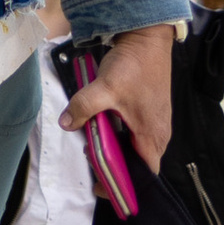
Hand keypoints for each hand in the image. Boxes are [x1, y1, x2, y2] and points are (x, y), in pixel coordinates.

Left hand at [62, 18, 174, 174]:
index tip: (102, 184)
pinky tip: (100, 127)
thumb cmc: (134, 66)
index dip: (124, 183)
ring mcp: (154, 122)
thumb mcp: (104, 88)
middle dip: (114, 166)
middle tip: (91, 161)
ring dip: (114, 149)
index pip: (143, 173)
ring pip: (134, 147)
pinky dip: (117, 136)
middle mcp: (157, 133)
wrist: (147, 39)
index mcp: (152, 135)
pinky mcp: (148, 111)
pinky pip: (133, 133)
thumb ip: (83, 107)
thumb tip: (66, 123)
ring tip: (93, 145)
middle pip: (137, 163)